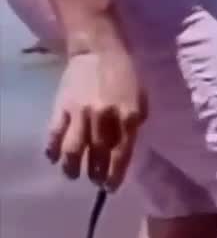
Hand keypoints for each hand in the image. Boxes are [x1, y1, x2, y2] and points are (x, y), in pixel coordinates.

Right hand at [46, 49, 147, 190]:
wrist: (99, 49)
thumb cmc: (126, 78)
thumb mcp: (141, 104)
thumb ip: (132, 129)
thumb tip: (122, 155)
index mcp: (127, 119)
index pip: (121, 157)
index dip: (114, 176)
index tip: (110, 188)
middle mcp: (104, 118)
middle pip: (98, 156)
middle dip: (96, 175)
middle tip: (95, 181)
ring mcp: (81, 112)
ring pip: (74, 150)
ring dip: (73, 168)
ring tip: (73, 175)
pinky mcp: (62, 105)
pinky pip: (55, 132)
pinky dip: (53, 148)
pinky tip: (54, 158)